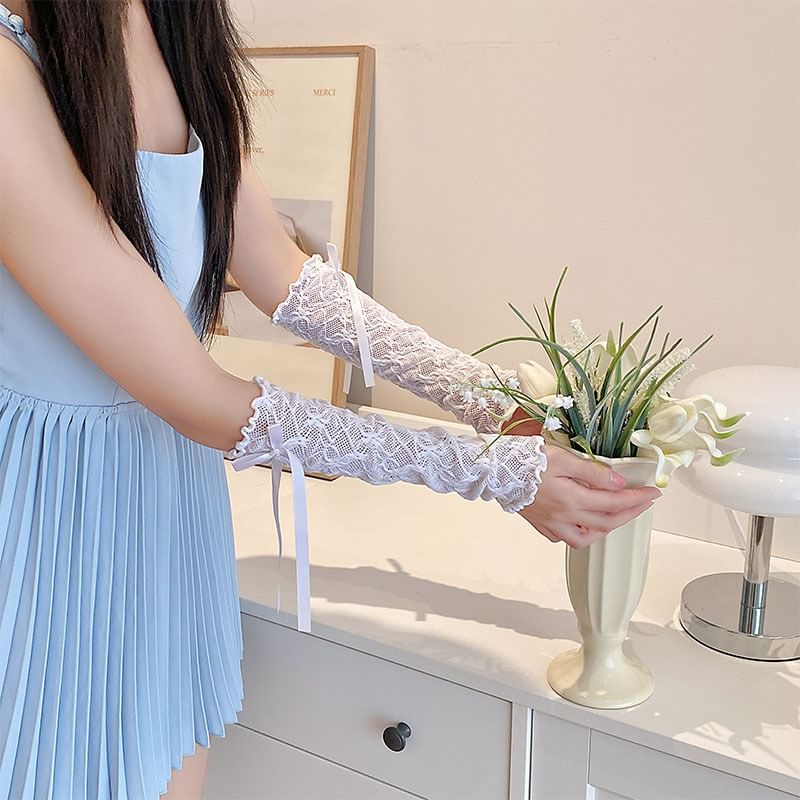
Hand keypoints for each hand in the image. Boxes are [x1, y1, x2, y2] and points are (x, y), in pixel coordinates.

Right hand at [519, 444, 660, 547]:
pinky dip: (581, 533)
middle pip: (606, 522)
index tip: (652, 493)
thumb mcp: (562, 458)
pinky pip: (565, 538)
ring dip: (606, 530)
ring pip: (586, 538)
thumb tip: (617, 482)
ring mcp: (551, 524)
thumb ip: (591, 471)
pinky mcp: (540, 524)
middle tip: (644, 503)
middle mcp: (564, 517)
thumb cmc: (525, 460)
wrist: (494, 471)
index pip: (613, 502)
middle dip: (630, 513)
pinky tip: (584, 523)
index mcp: (572, 500)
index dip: (636, 498)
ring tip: (616, 517)